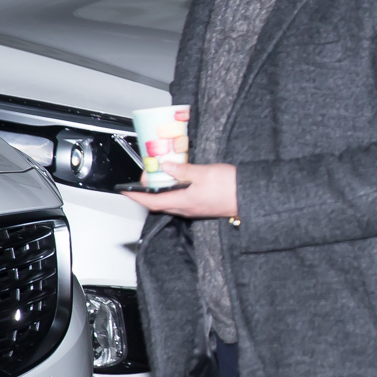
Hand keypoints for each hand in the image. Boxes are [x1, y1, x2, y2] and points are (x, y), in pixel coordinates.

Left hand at [121, 160, 238, 218]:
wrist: (251, 197)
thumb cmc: (231, 188)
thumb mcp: (203, 173)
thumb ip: (182, 170)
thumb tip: (166, 167)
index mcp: (184, 202)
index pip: (152, 202)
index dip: (136, 196)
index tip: (125, 191)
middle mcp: (187, 208)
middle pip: (159, 203)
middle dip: (147, 192)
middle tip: (144, 177)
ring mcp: (195, 208)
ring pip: (170, 202)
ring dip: (161, 192)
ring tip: (158, 177)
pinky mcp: (203, 205)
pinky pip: (182, 200)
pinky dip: (174, 191)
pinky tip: (178, 181)